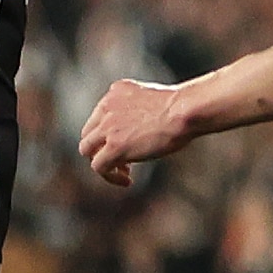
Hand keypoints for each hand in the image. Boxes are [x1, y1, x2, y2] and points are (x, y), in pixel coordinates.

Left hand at [78, 77, 196, 188]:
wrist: (186, 110)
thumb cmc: (185, 107)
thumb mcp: (155, 100)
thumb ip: (142, 110)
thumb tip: (147, 130)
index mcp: (116, 92)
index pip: (100, 116)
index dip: (110, 133)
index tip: (128, 142)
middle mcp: (106, 108)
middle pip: (89, 133)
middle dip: (102, 148)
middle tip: (123, 159)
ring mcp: (108, 128)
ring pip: (87, 149)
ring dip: (102, 161)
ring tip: (123, 172)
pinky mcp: (114, 147)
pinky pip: (98, 167)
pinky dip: (110, 176)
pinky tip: (127, 180)